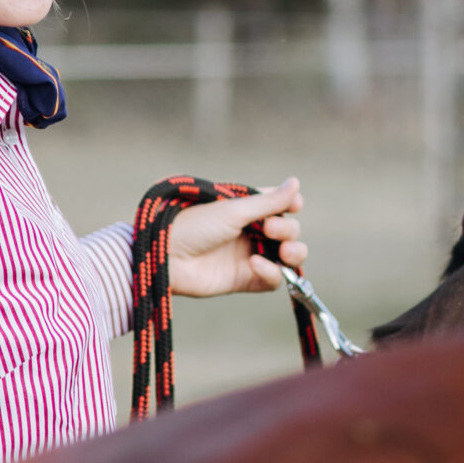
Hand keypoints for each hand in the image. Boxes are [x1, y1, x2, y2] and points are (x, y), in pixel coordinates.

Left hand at [167, 179, 306, 296]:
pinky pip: (273, 280)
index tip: (294, 205)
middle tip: (270, 229)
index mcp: (246, 208)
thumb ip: (268, 201)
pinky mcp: (245, 280)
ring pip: (288, 257)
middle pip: (289, 231)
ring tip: (284, 251)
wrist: (166, 257)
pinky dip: (272, 272)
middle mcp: (250, 231)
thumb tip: (296, 183)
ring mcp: (249, 256)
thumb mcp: (234, 210)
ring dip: (294, 253)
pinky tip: (255, 264)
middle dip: (288, 229)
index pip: (279, 205)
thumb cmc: (193, 225)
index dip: (291, 205)